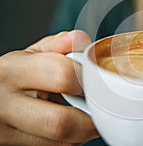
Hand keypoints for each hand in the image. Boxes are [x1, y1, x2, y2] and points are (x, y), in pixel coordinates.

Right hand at [0, 30, 98, 145]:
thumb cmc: (13, 73)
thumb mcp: (30, 53)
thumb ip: (57, 45)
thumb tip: (81, 39)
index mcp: (11, 72)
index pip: (61, 75)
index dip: (87, 78)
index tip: (97, 79)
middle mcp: (6, 105)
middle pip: (61, 122)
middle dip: (90, 117)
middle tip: (101, 107)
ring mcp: (8, 132)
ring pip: (60, 142)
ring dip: (83, 130)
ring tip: (84, 113)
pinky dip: (71, 138)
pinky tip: (70, 123)